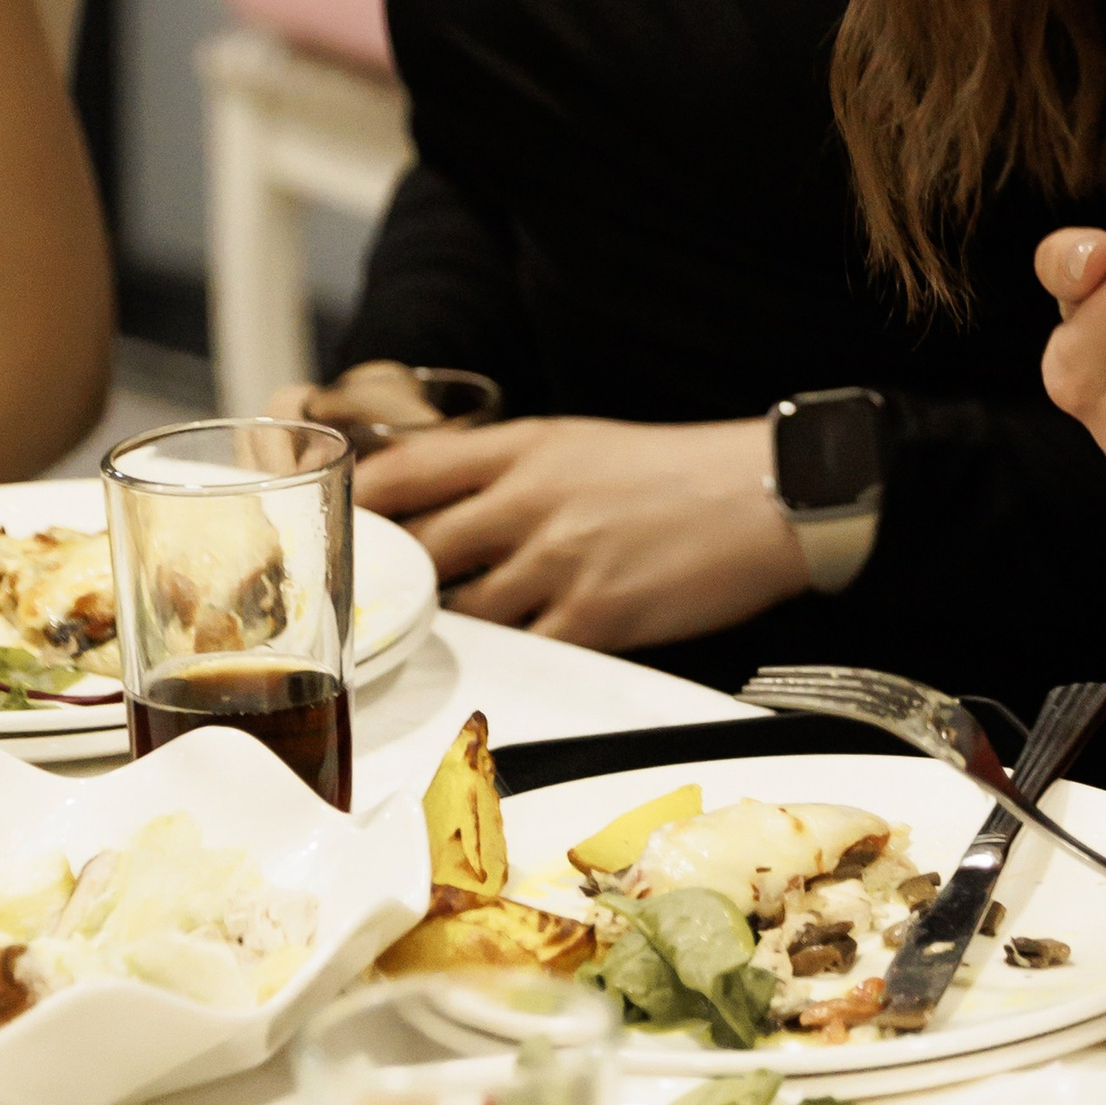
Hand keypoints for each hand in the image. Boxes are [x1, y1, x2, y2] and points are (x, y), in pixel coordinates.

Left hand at [349, 414, 808, 648]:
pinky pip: (527, 650)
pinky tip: (514, 660)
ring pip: (464, 611)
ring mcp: (559, 560)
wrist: (771, 493)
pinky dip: (515, 658)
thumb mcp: (581, 444)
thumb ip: (510, 472)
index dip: (356, 506)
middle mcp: (530, 500)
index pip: (405, 473)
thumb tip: (447, 511)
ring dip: (452, 629)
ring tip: (448, 640)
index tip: (334, 529)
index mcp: (524, 449)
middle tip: (371, 607)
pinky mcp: (595, 617)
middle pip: (419, 550)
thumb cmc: (681, 470)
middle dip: (390, 584)